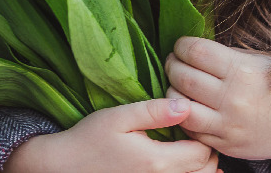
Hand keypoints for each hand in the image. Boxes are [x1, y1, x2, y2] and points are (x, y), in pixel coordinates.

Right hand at [3, 97, 220, 172]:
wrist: (63, 167)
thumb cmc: (89, 139)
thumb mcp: (119, 117)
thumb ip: (154, 111)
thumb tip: (186, 105)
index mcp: (156, 161)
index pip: (202, 153)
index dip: (205, 137)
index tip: (195, 123)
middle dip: (207, 154)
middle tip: (195, 135)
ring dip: (199, 168)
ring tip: (189, 150)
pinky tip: (179, 166)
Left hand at [164, 36, 270, 163]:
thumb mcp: (262, 60)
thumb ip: (228, 55)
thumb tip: (194, 47)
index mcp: (243, 71)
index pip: (196, 52)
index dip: (182, 45)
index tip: (182, 45)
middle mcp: (233, 100)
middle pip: (183, 77)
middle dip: (172, 65)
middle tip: (174, 61)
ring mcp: (229, 126)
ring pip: (181, 107)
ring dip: (173, 92)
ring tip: (177, 84)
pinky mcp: (227, 145)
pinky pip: (192, 131)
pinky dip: (184, 117)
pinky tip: (189, 106)